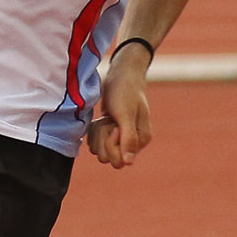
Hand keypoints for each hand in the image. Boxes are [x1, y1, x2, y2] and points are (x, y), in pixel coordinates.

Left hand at [85, 50, 152, 167]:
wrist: (120, 74)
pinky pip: (94, 143)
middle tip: (110, 120)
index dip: (112, 144)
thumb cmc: (125, 91)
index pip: (120, 161)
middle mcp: (132, 142)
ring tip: (107, 117)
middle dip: (103, 138)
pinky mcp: (109, 134)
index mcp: (142, 139)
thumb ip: (128, 138)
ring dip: (98, 133)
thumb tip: (128, 163)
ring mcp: (120, 139)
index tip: (115, 125)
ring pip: (98, 151)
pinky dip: (94, 131)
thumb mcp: (126, 113)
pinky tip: (102, 118)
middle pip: (107, 158)